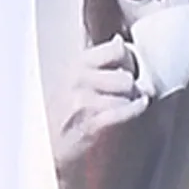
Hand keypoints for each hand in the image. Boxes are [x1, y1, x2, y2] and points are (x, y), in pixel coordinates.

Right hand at [52, 35, 149, 174]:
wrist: (48, 146)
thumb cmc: (64, 115)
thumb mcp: (75, 80)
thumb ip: (97, 62)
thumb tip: (120, 42)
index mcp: (76, 66)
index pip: (115, 49)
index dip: (129, 59)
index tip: (130, 66)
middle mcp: (79, 80)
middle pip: (125, 75)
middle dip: (134, 85)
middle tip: (132, 92)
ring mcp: (84, 102)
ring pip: (126, 92)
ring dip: (132, 100)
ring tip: (127, 104)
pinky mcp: (92, 124)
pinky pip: (123, 111)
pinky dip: (135, 109)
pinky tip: (139, 106)